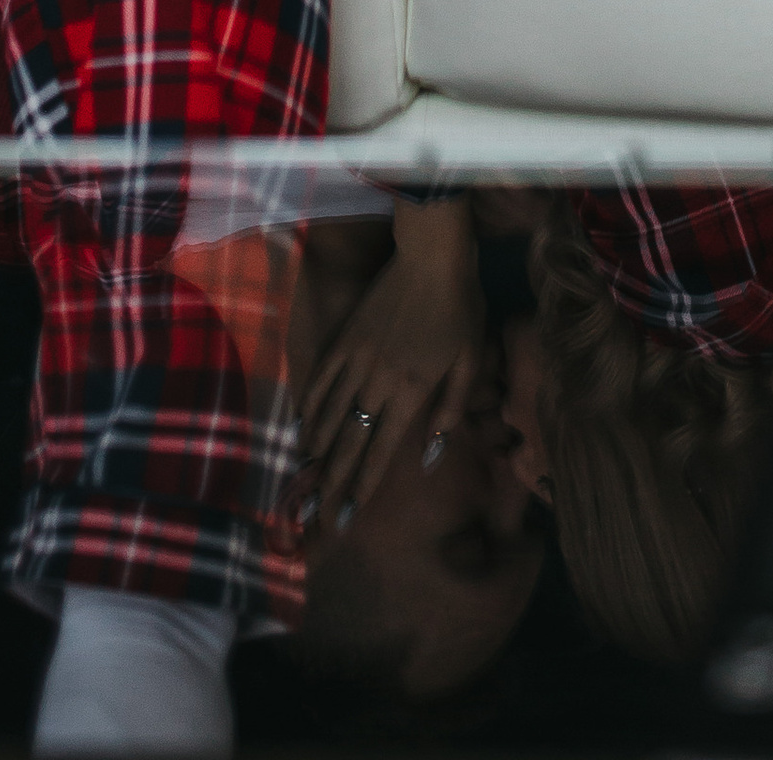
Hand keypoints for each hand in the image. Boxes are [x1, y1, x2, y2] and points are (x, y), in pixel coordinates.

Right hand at [299, 199, 485, 521]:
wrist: (432, 255)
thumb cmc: (460, 308)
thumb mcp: (470, 361)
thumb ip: (450, 411)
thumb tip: (428, 458)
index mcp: (412, 392)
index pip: (381, 451)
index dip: (363, 487)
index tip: (348, 517)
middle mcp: (379, 382)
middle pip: (351, 441)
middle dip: (334, 482)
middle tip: (319, 516)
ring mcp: (357, 358)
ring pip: (331, 413)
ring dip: (318, 450)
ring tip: (307, 479)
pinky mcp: (345, 338)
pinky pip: (322, 378)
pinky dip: (311, 405)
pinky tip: (302, 426)